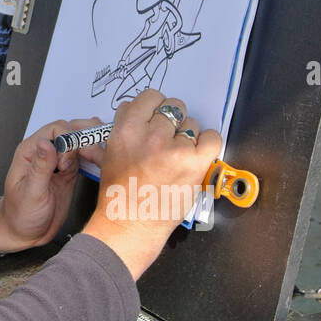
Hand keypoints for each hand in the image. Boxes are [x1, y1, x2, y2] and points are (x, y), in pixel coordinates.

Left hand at [0, 117, 104, 251]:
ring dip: (94, 145)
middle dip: (87, 139)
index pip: (54, 130)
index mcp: (30, 151)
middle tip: (98, 157)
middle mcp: (46, 152)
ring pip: (80, 142)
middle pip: (70, 131)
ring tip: (105, 157)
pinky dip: (96, 156)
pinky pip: (85, 158)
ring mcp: (59, 162)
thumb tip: (46, 143)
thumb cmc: (20, 214)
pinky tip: (104, 158)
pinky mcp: (69, 173)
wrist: (24, 233)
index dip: (67, 140)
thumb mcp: (30, 193)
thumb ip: (40, 168)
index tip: (67, 164)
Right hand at [81, 88, 220, 279]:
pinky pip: (212, 138)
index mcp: (126, 129)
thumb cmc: (118, 192)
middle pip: (173, 106)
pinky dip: (208, 143)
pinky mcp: (195, 164)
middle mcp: (151, 135)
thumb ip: (121, 125)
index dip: (154, 106)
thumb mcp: (109, 152)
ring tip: (177, 154)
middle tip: (166, 139)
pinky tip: (199, 153)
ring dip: (187, 135)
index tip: (156, 118)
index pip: (150, 96)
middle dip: (171, 120)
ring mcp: (175, 149)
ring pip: (192, 123)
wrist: (130, 224)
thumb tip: (132, 108)